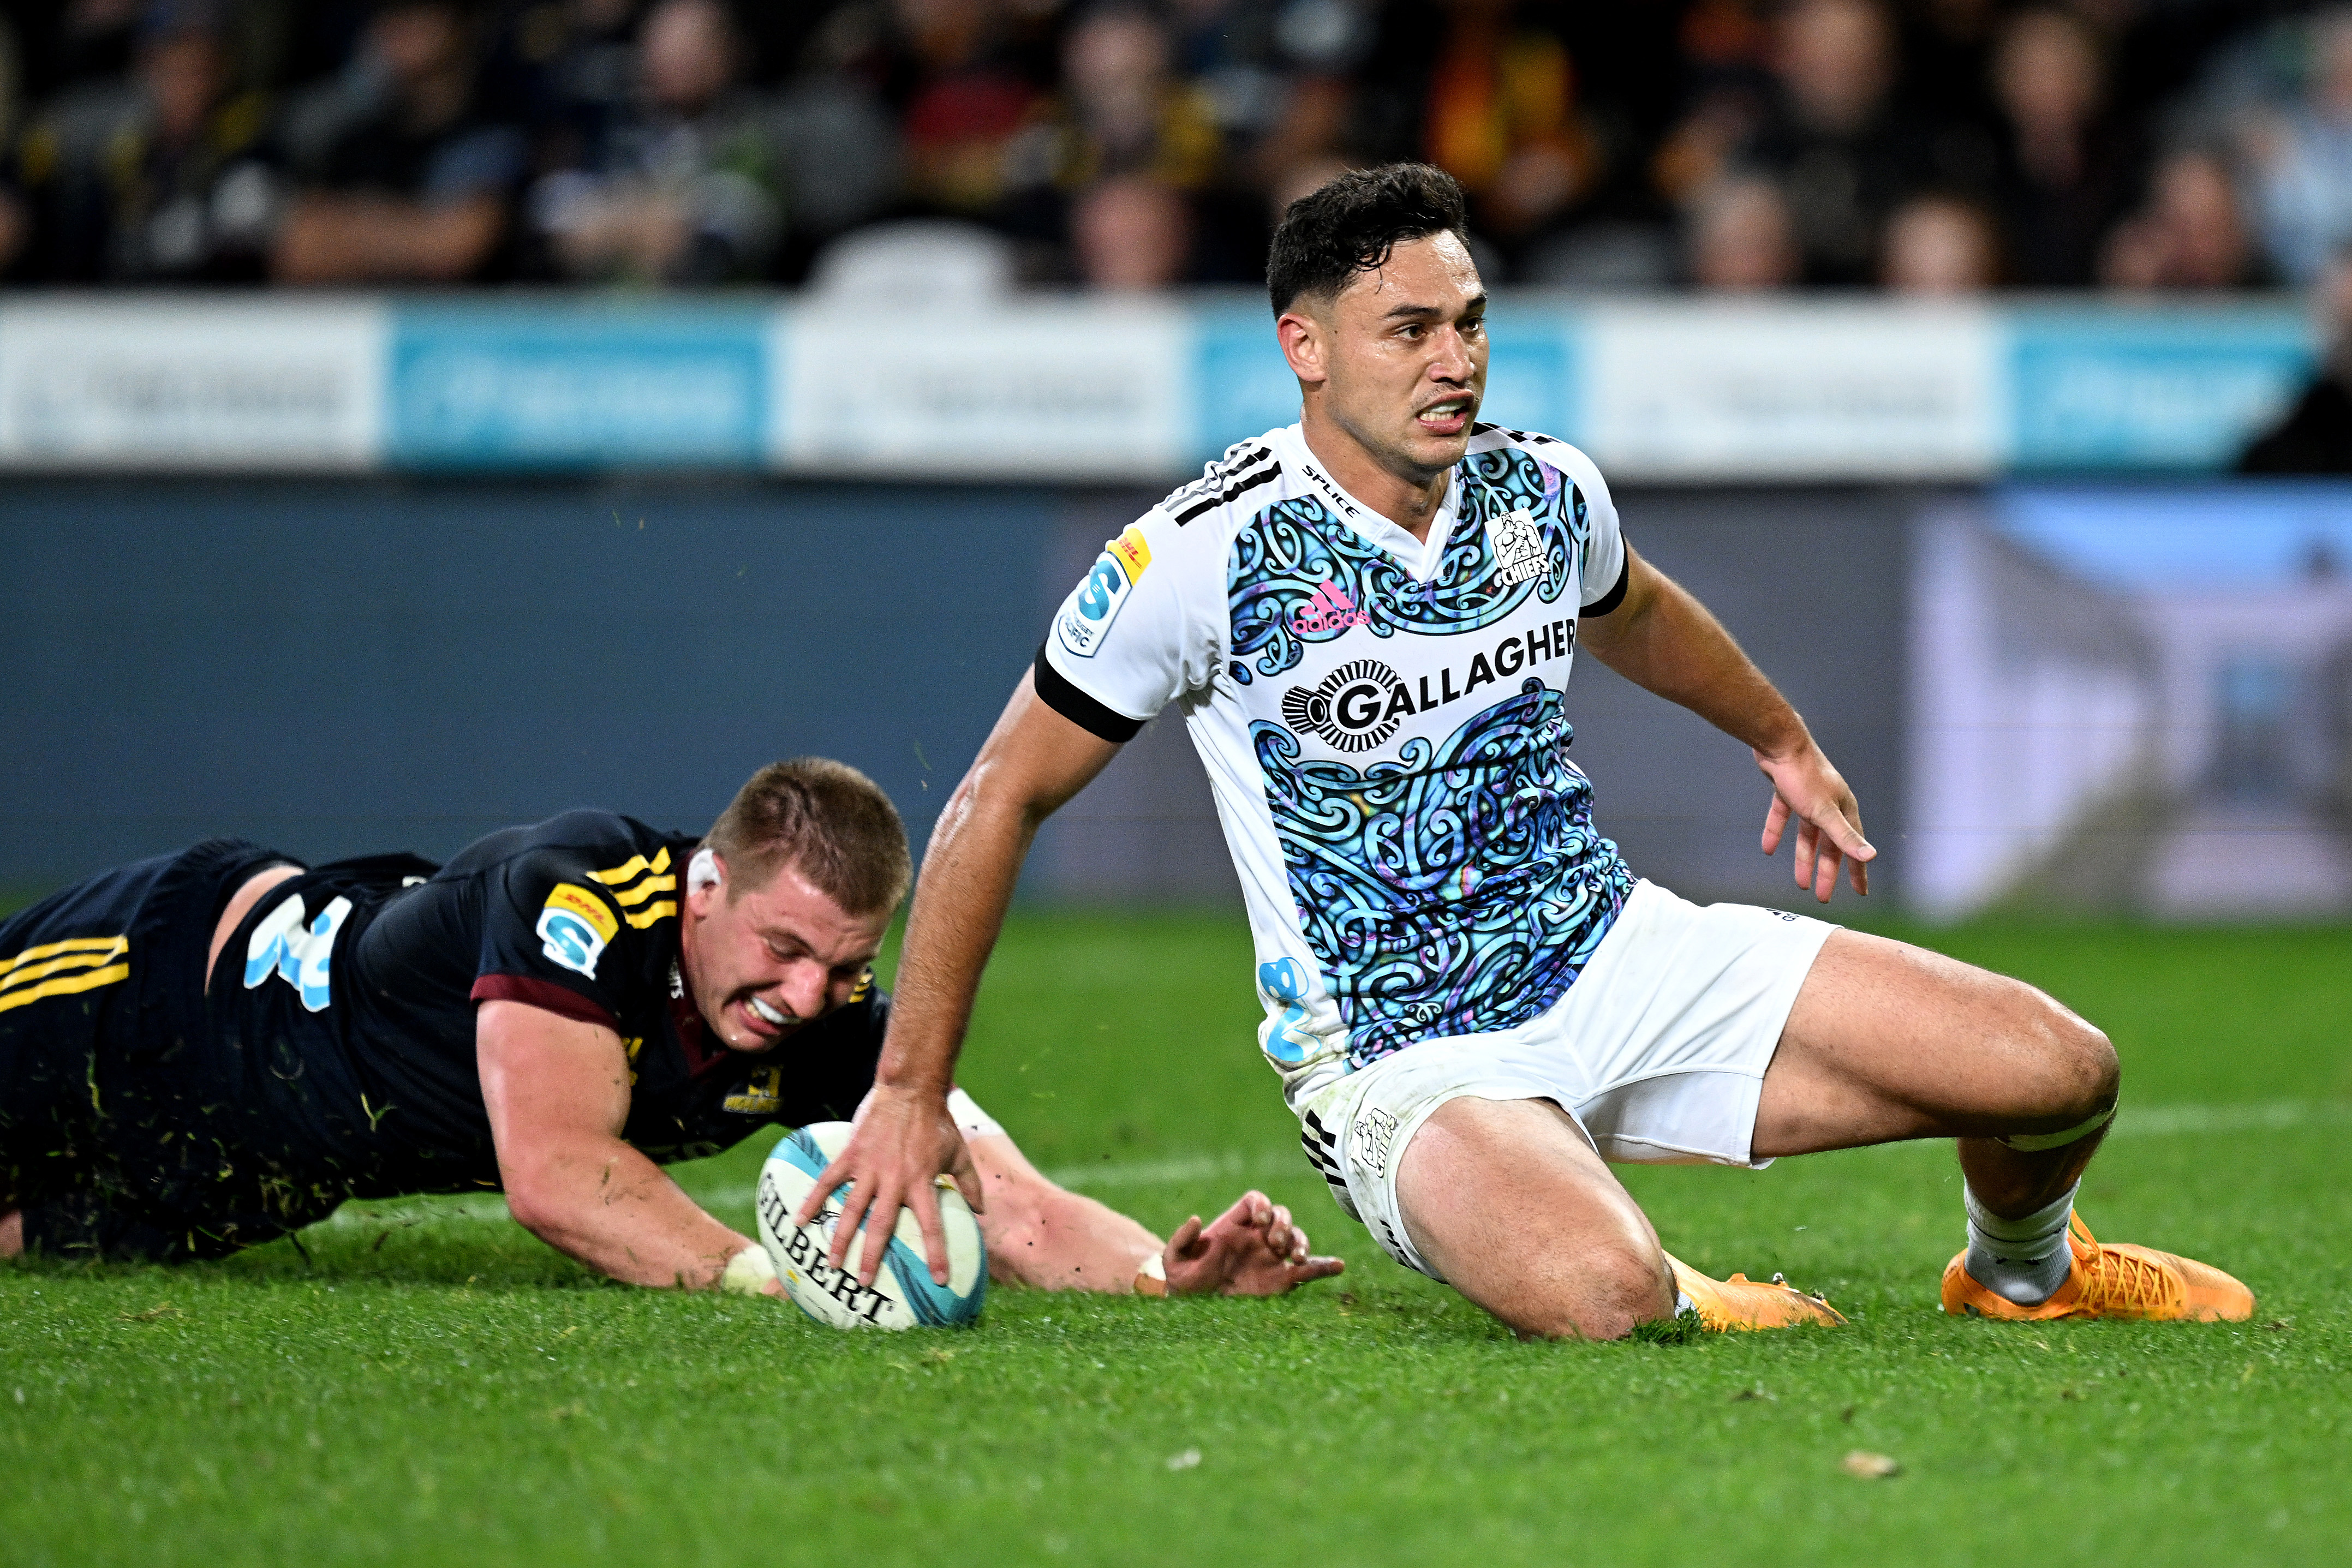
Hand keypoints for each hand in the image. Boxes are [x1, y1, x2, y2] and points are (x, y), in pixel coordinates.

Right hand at [792, 1083, 982, 1287]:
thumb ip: (970, 1183)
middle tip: (865, 1284)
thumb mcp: (960, 1153)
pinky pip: (828, 1181)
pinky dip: (813, 1200)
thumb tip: (981, 1211)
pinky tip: (800, 1221)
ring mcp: (869, 1168)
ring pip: (851, 1210)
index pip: (931, 1226)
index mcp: (922, 1182)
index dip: (935, 1254)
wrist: (911, 1089)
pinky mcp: (851, 1155)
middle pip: (881, 1227)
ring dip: (841, 1239)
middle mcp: (894, 1180)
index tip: (938, 1280)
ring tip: (833, 1265)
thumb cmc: (937, 1122)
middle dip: (872, 1258)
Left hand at [1162, 1190, 1344, 1296]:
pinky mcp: (1283, 1279)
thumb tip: (1196, 1219)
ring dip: (1301, 1242)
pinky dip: (1324, 1266)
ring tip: (1296, 1257)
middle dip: (1283, 1224)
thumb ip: (1182, 1238)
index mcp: (1235, 1225)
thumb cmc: (1183, 1278)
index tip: (1261, 1220)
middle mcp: (1257, 1236)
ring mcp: (1272, 1257)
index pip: (1256, 1202)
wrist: (1195, 1305)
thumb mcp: (1175, 1259)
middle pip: (1281, 1215)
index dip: (1262, 1205)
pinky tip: (1338, 1266)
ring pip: (1296, 1238)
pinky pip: (1308, 1269)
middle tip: (1276, 1243)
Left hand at [1755, 738, 1873, 901]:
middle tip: (1822, 895)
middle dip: (1827, 871)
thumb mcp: (1825, 812)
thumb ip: (1845, 836)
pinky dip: (1776, 832)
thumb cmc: (1805, 776)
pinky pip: (1783, 817)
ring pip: (1807, 834)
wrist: (1779, 743)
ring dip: (1803, 858)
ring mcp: (1808, 797)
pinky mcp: (1787, 790)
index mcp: (1843, 810)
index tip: (1859, 892)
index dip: (1857, 871)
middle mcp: (1829, 804)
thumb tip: (1871, 856)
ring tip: (1800, 882)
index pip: (1853, 847)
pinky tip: (1768, 848)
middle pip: (1829, 845)